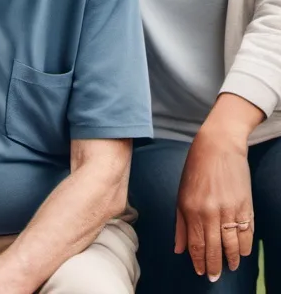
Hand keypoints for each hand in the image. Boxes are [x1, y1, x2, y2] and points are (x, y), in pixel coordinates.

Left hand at [175, 125, 253, 279]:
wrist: (218, 146)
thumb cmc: (195, 169)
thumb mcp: (181, 193)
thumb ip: (180, 223)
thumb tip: (177, 249)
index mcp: (190, 209)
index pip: (195, 244)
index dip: (199, 261)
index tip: (201, 272)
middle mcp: (210, 212)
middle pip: (213, 248)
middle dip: (213, 266)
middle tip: (213, 277)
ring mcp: (229, 210)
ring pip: (232, 246)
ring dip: (230, 260)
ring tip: (229, 267)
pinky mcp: (245, 207)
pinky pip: (246, 234)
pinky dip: (244, 247)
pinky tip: (241, 253)